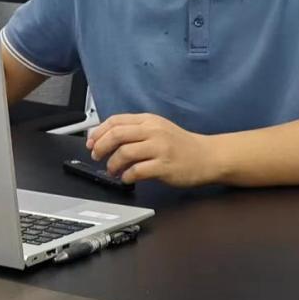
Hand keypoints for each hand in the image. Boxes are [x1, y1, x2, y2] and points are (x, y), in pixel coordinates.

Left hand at [85, 113, 218, 186]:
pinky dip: (127, 176)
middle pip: (117, 134)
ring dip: (113, 164)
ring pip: (125, 152)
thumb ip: (135, 130)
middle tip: (96, 156)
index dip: (98, 132)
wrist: (207, 156)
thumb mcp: (157, 129)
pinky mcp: (165, 166)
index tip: (91, 142)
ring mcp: (159, 148)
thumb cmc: (180, 145)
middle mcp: (153, 131)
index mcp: (148, 120)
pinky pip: (138, 171)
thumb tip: (106, 138)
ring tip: (112, 170)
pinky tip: (127, 178)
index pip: (116, 121)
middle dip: (101, 147)